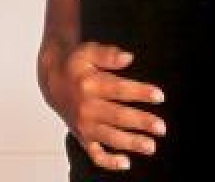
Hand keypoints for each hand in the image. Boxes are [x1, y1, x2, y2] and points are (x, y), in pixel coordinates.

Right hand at [50, 40, 166, 171]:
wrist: (52, 79)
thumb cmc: (75, 64)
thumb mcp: (88, 51)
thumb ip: (108, 54)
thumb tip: (128, 58)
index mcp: (90, 85)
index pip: (119, 89)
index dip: (140, 92)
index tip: (160, 96)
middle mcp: (86, 108)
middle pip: (117, 116)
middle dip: (140, 123)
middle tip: (161, 128)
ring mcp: (84, 125)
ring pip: (109, 137)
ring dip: (131, 143)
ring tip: (151, 146)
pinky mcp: (81, 136)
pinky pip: (94, 153)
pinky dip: (108, 161)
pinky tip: (126, 163)